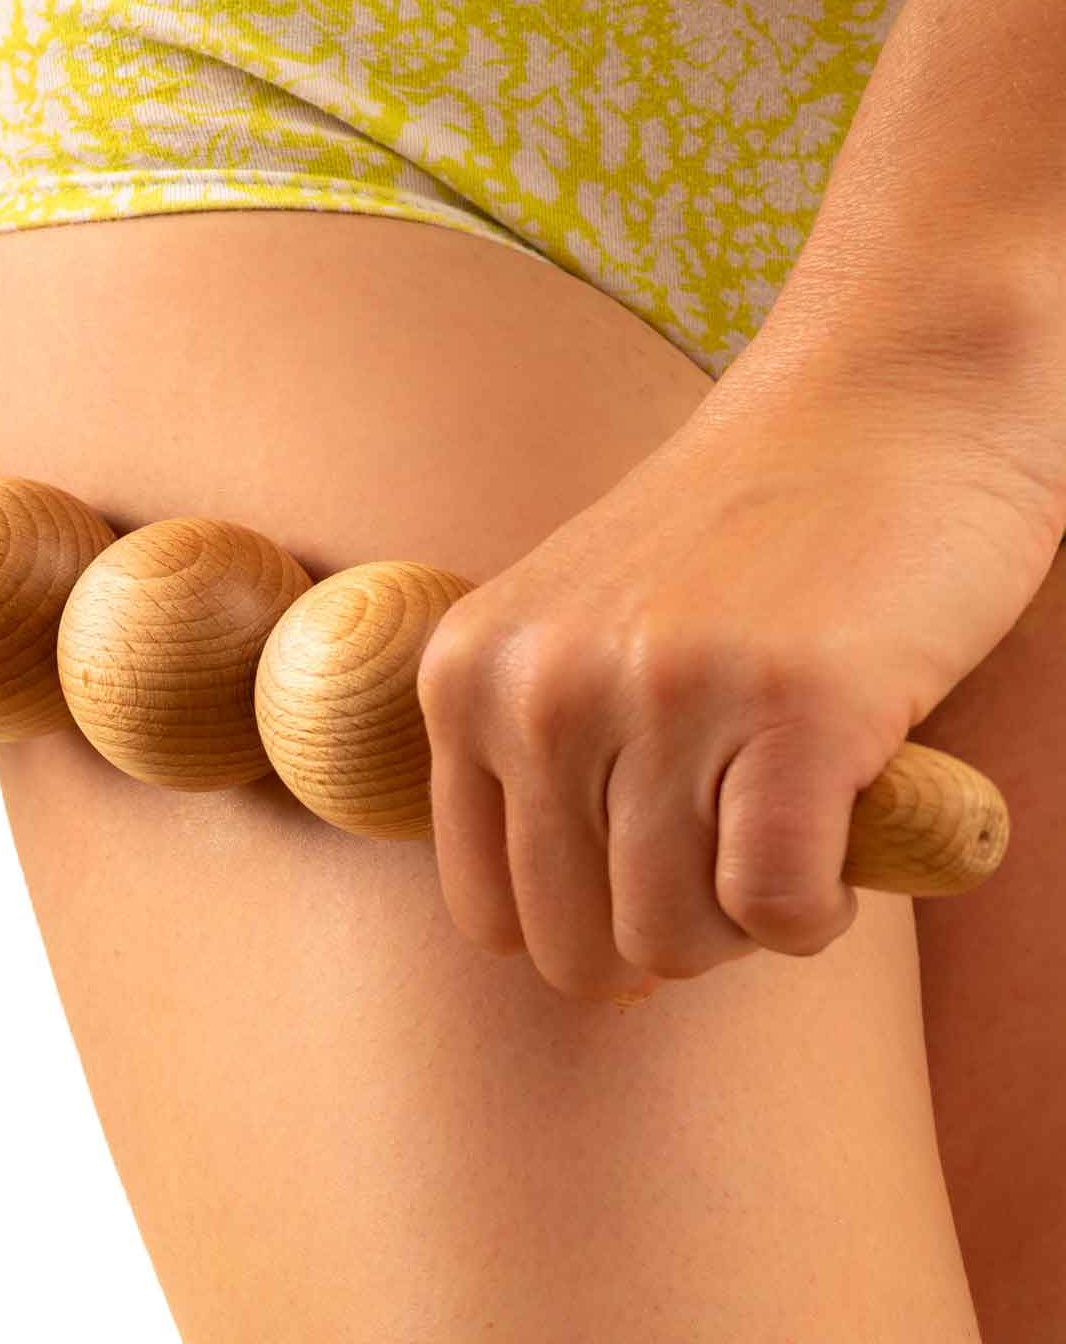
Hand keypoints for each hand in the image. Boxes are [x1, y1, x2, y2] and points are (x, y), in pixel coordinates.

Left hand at [414, 351, 1064, 1003]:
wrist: (882, 401)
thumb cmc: (738, 539)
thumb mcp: (573, 625)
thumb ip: (531, 748)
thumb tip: (544, 938)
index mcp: (468, 673)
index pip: (490, 910)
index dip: (584, 920)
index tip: (654, 870)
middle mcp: (539, 687)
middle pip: (578, 949)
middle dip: (668, 936)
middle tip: (734, 844)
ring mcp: (659, 693)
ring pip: (677, 942)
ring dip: (750, 920)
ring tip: (790, 817)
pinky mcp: (793, 707)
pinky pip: (777, 911)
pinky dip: (819, 909)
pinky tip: (842, 826)